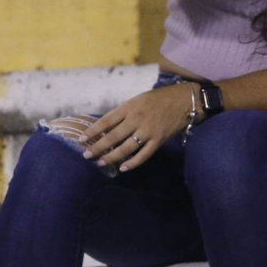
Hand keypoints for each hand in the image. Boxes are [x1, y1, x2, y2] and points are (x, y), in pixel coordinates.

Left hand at [81, 83, 198, 171]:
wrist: (184, 100)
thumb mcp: (138, 100)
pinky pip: (144, 154)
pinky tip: (123, 168)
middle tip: (87, 155)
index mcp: (129, 107)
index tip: (82, 139)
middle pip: (113, 136)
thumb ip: (124, 112)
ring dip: (112, 156)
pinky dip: (133, 163)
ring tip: (101, 162)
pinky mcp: (159, 140)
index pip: (106, 121)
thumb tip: (108, 127)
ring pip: (126, 148)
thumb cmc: (159, 98)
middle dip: (98, 147)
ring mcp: (148, 131)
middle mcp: (136, 119)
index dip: (93, 131)